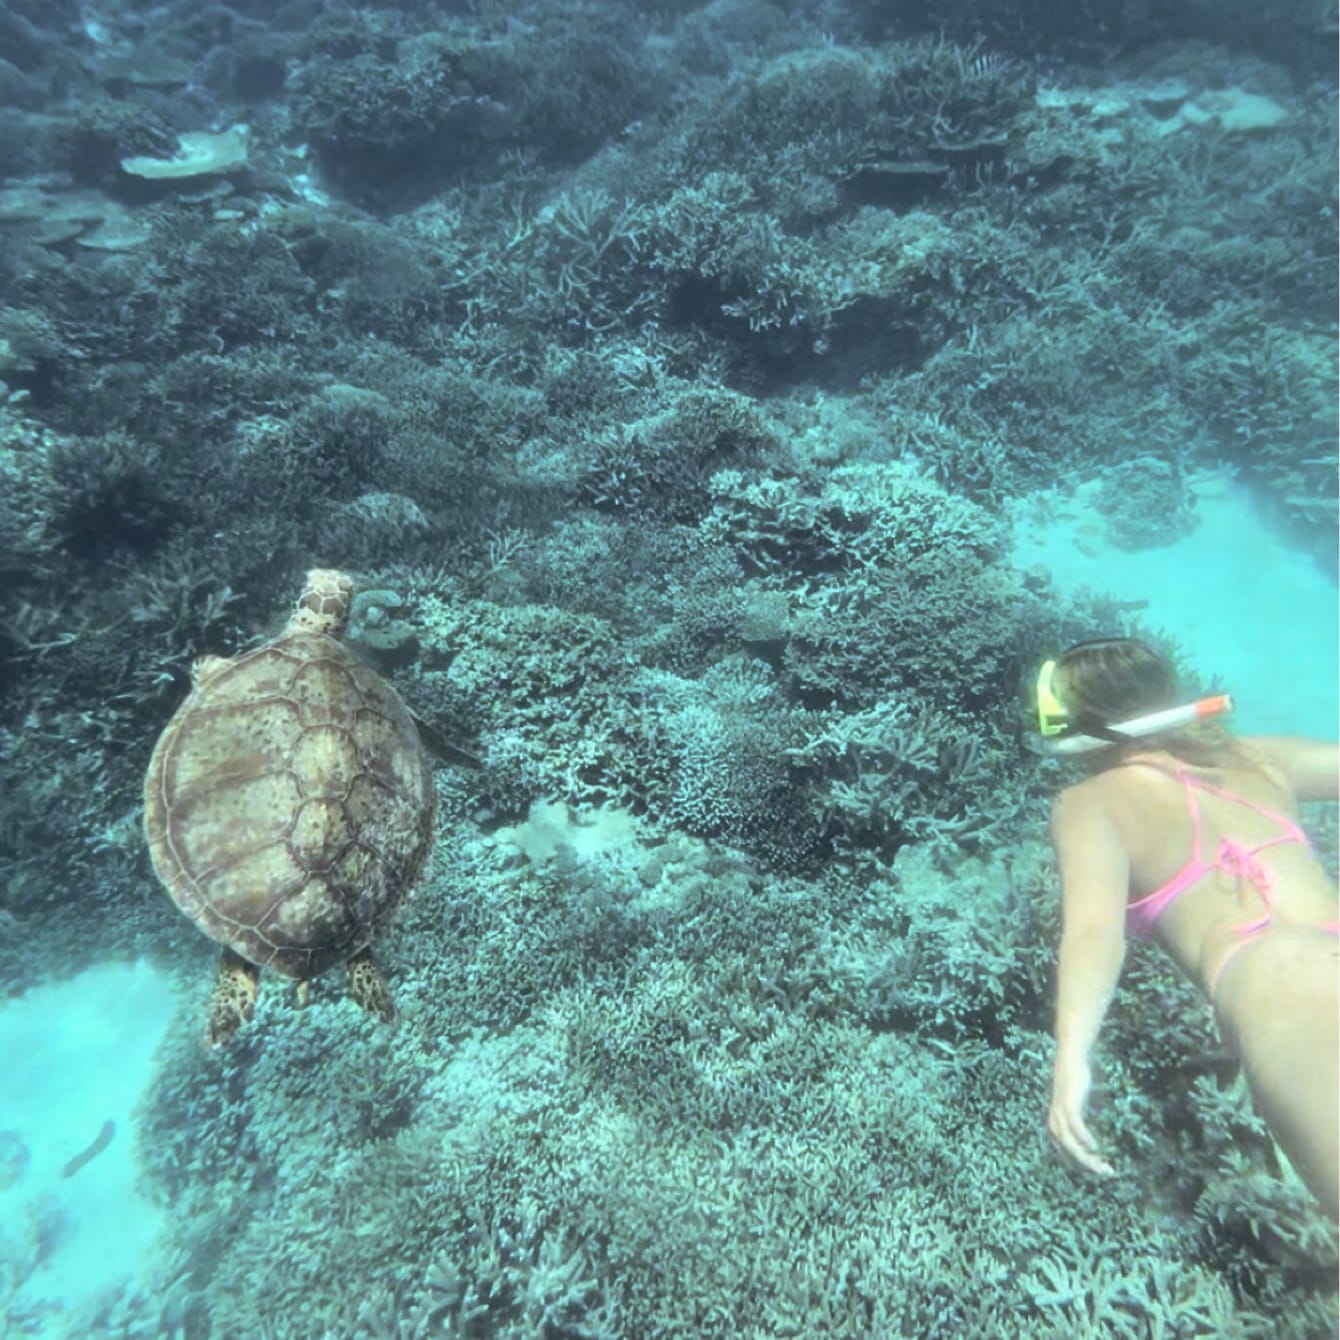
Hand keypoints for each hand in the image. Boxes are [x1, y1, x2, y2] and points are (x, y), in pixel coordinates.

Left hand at [1048, 1059, 1115, 1177]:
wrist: (1071, 1056)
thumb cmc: (1076, 1077)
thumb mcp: (1078, 1099)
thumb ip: (1082, 1113)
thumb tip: (1091, 1125)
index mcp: (1056, 1118)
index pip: (1064, 1148)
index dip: (1079, 1160)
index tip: (1097, 1168)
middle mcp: (1055, 1117)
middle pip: (1066, 1149)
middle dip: (1085, 1163)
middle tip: (1104, 1173)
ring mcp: (1060, 1111)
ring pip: (1069, 1142)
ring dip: (1085, 1156)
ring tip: (1102, 1166)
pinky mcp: (1068, 1104)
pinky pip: (1075, 1127)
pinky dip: (1084, 1138)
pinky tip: (1095, 1147)